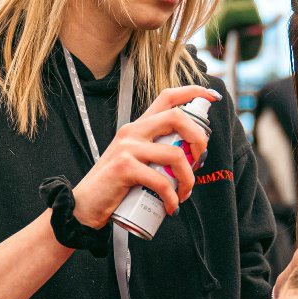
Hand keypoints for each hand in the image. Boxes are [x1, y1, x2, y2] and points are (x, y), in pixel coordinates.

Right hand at [71, 85, 218, 226]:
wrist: (85, 205)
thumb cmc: (115, 185)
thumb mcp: (136, 161)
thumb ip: (157, 153)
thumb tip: (191, 158)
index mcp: (138, 127)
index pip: (167, 97)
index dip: (192, 92)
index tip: (212, 96)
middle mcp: (132, 131)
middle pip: (176, 118)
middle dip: (198, 138)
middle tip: (200, 161)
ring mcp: (127, 148)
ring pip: (175, 154)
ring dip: (188, 178)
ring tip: (184, 194)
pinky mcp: (124, 167)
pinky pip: (161, 181)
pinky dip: (171, 197)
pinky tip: (171, 207)